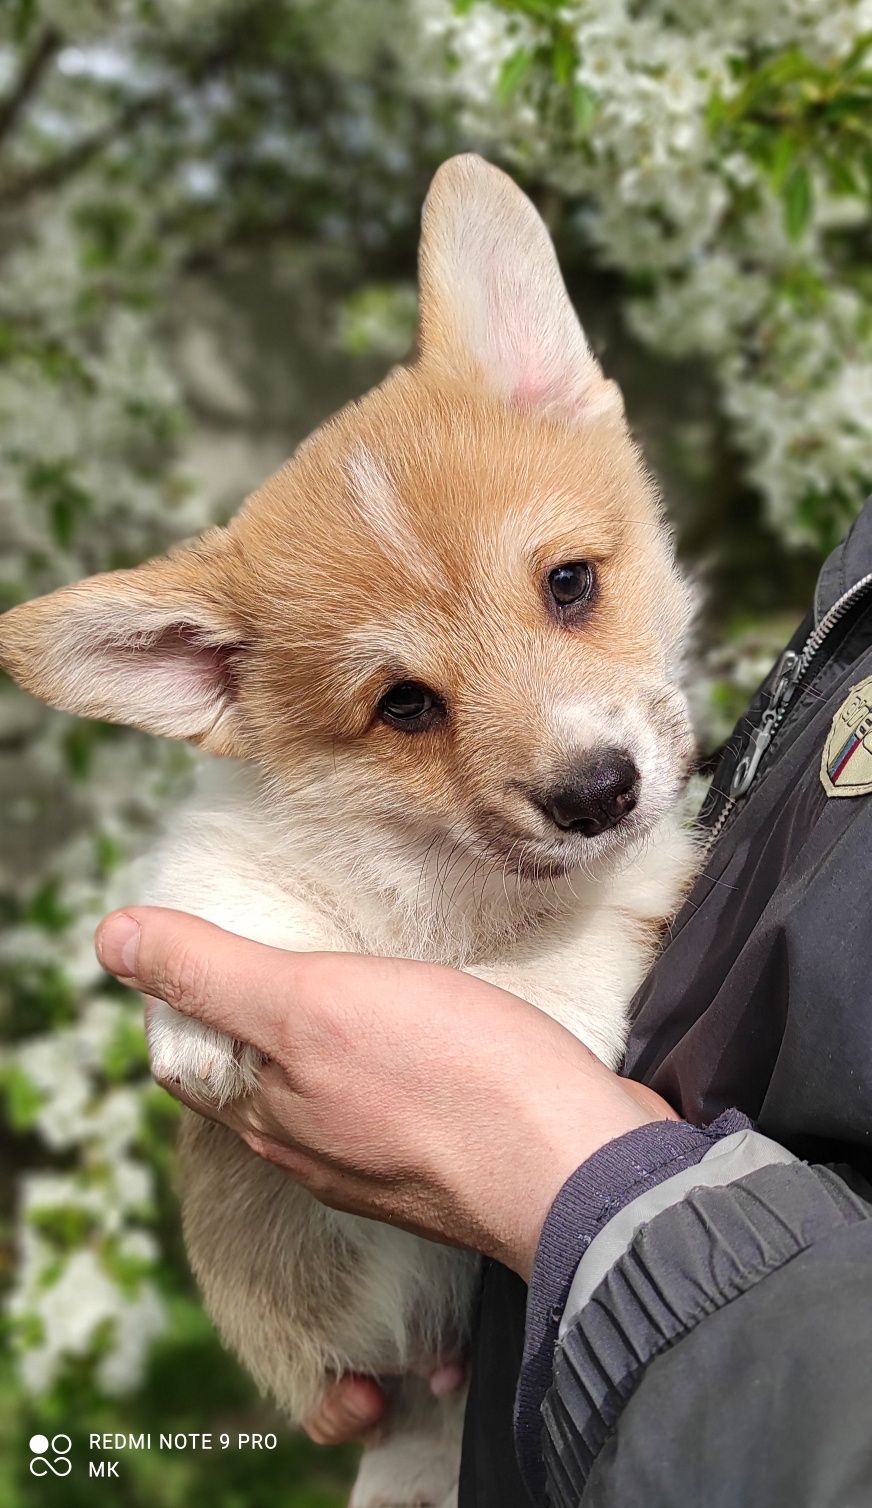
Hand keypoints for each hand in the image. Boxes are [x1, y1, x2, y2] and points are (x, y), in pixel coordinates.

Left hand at [95, 907, 676, 1281]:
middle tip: (282, 929)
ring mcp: (384, 1158)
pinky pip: (397, 1096)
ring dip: (328, 1033)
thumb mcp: (312, 1006)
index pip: (192, 1054)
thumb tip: (110, 936)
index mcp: (267, 1114)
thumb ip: (215, 974)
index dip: (185, 990)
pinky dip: (391, 1052)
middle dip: (257, 1006)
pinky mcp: (451, 1151)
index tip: (210, 929)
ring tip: (352, 967)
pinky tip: (426, 1019)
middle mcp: (315, 1148)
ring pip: (328, 1087)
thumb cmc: (450, 1081)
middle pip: (257, 1071)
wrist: (580, 1167)